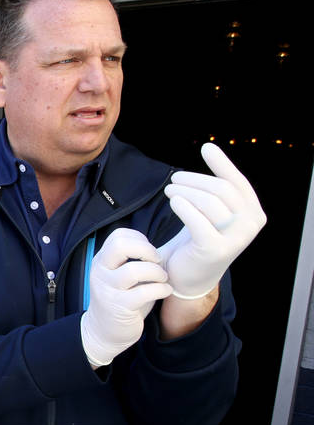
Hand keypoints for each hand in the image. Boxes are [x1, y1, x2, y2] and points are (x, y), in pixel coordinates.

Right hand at [80, 228, 173, 366]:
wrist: (104, 332)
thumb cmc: (121, 300)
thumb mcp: (120, 277)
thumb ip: (131, 260)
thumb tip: (158, 247)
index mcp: (102, 261)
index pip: (118, 236)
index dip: (140, 239)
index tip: (150, 253)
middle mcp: (101, 273)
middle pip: (121, 246)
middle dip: (147, 250)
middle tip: (157, 261)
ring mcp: (108, 290)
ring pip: (134, 270)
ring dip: (157, 272)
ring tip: (163, 279)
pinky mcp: (119, 307)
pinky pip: (145, 292)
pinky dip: (161, 289)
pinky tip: (165, 291)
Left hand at [158, 143, 265, 298]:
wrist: (188, 276)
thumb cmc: (197, 239)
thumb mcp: (211, 210)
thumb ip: (215, 186)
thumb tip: (210, 147)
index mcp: (254, 213)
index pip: (238, 182)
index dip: (222, 163)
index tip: (206, 148)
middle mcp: (251, 225)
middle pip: (222, 189)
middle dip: (195, 180)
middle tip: (174, 180)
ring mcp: (236, 239)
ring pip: (209, 202)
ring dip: (185, 191)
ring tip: (170, 191)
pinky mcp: (215, 250)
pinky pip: (198, 221)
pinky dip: (183, 206)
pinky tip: (173, 201)